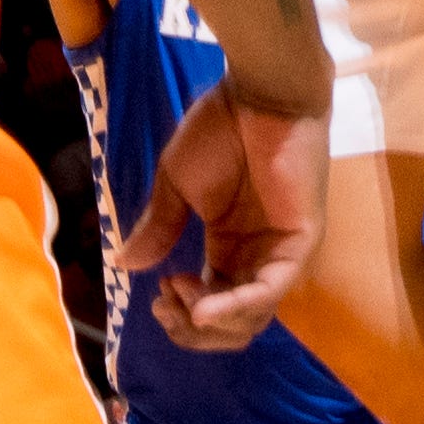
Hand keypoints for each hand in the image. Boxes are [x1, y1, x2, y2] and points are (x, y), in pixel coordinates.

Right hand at [118, 81, 322, 350]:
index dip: (180, 313)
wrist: (259, 95)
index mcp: (228, 247)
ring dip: (209, 323)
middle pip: (232, 325)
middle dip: (191, 327)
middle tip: (163, 306)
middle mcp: (256, 258)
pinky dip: (235, 307)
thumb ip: (158, 228)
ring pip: (252, 318)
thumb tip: (123, 265)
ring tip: (179, 300)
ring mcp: (280, 254)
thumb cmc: (220, 129)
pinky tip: (201, 308)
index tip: (154, 294)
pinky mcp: (300, 244)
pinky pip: (270, 290)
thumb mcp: (176, 185)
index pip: (210, 305)